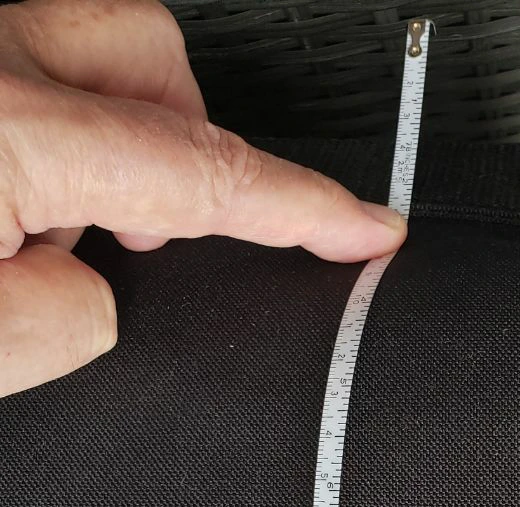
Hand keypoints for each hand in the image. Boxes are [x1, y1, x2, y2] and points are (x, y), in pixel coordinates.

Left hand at [0, 0, 407, 396]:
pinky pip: (15, 77)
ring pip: (70, 55)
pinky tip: (0, 214)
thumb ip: (64, 325)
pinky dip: (32, 140)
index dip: (303, 205)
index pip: (200, 169)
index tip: (365, 227)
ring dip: (92, 144)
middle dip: (184, 129)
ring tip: (51, 238)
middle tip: (162, 228)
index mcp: (3, 131)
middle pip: (143, 50)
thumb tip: (96, 291)